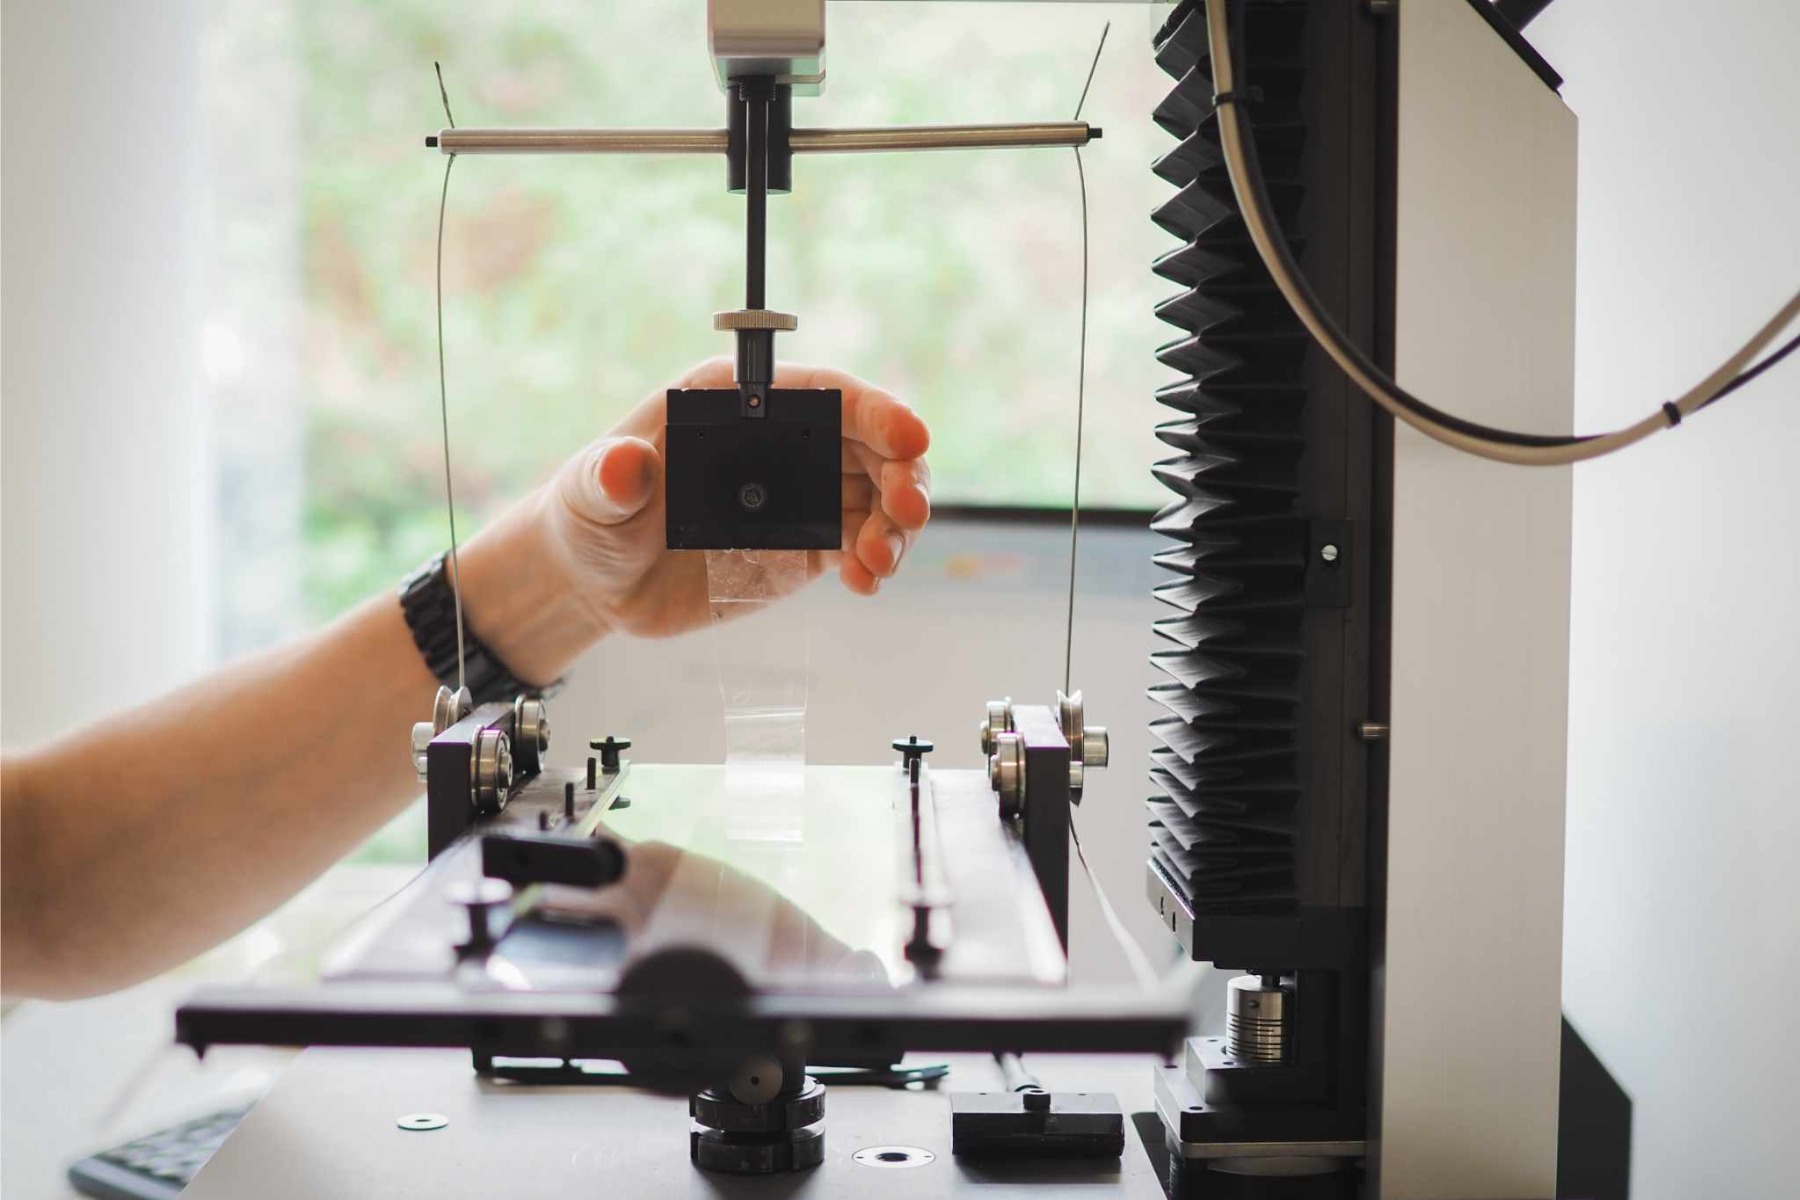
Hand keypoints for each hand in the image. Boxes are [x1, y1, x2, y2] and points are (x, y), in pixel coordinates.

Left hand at [457, 359, 930, 681]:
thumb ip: (610, 480)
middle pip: (868, 442)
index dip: (874, 409)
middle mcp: (780, 440)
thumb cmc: (589, 518)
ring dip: (896, 524)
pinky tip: (865, 582)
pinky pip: (858, 546)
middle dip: (902, 472)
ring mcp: (797, 494)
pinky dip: (874, 561)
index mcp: (738, 402)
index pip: (823, 392)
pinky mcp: (802, 546)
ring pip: (876, 495)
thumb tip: (621, 464)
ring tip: (877, 562)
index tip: (909, 434)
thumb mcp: (591, 498)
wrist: (595, 583)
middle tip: (907, 513)